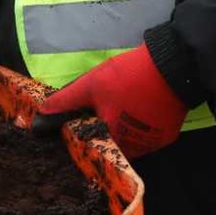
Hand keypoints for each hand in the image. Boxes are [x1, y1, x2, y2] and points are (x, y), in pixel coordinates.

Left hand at [33, 44, 187, 158]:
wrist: (172, 67)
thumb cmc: (128, 76)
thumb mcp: (92, 83)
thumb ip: (67, 99)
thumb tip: (42, 112)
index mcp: (109, 136)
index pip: (89, 142)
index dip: (84, 131)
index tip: (85, 119)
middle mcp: (130, 147)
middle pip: (111, 143)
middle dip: (107, 129)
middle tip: (108, 107)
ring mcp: (150, 144)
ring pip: (131, 141)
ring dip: (125, 130)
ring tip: (125, 107)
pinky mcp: (166, 137)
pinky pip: (149, 137)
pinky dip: (144, 127)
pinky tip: (142, 109)